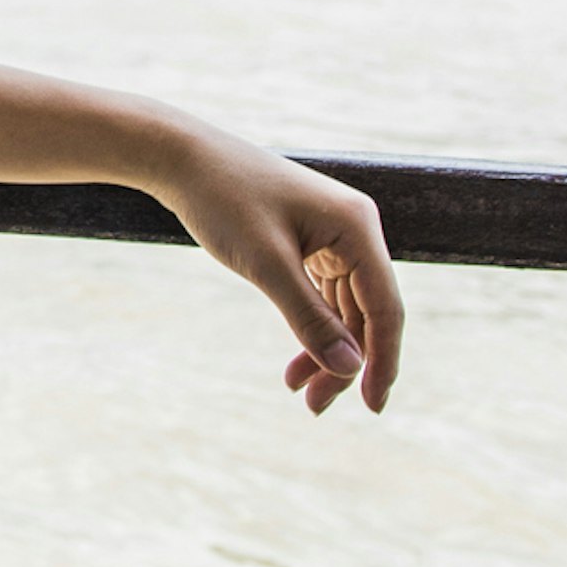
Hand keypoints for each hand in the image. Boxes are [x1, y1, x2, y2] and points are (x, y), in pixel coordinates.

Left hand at [147, 128, 403, 413]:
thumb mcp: (265, 265)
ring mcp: (332, 237)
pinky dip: (310, 329)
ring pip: (343, 310)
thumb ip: (308, 318)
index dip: (383, 361)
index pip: (385, 307)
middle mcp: (354, 231)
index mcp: (357, 228)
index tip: (373, 408)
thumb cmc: (222, 200)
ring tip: (301, 393)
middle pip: (365, 313)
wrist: (181, 158)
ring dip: (325, 351)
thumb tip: (350, 368)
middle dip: (345, 363)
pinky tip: (296, 364)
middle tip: (315, 408)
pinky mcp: (309, 243)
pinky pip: (322, 296)